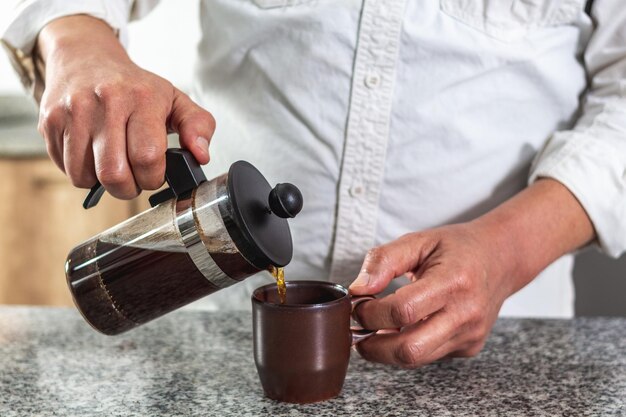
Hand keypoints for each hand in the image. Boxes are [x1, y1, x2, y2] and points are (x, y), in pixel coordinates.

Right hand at [37, 16, 214, 198]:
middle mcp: (106, 101)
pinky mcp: (50, 120)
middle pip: (113, 174)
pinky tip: (92, 156)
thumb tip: (201, 155)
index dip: (153, 177)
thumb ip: (198, 126)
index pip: (147, 157)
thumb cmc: (134, 86)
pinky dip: (81, 172)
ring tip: (113, 165)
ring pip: (85, 175)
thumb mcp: (175, 99)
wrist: (86, 57)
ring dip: (102, 182)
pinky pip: (65, 168)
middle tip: (133, 177)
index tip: (154, 173)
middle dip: (128, 188)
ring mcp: (74, 111)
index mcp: (142, 98)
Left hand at [349, 223, 510, 367]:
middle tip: (357, 329)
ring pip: (416, 359)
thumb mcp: (419, 240)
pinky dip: (406, 346)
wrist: (501, 259)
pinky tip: (401, 329)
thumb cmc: (458, 248)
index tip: (358, 304)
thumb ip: (384, 260)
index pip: (403, 311)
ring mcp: (470, 335)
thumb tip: (358, 289)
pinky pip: (428, 356)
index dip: (371, 313)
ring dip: (385, 350)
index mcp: (454, 281)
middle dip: (372, 345)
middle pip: (409, 349)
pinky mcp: (469, 347)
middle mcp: (466, 313)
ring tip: (374, 329)